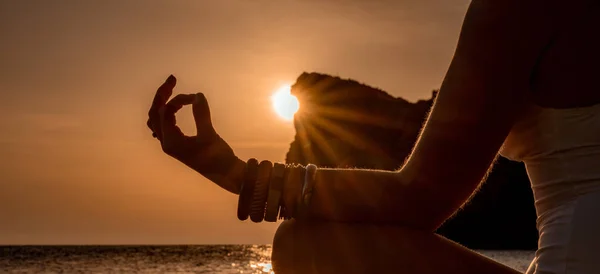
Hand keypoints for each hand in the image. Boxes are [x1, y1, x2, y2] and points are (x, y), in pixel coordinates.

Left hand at [146, 75, 243, 193]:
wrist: (225, 173)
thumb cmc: (218, 157)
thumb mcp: (210, 135)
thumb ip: (202, 114)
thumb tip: (197, 94)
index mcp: (171, 142)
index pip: (165, 112)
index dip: (178, 100)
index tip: (195, 97)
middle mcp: (166, 142)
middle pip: (154, 113)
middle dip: (162, 95)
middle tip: (172, 78)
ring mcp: (170, 143)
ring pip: (156, 119)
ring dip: (162, 103)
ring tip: (170, 89)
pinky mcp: (177, 143)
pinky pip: (163, 124)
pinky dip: (166, 112)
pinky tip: (175, 106)